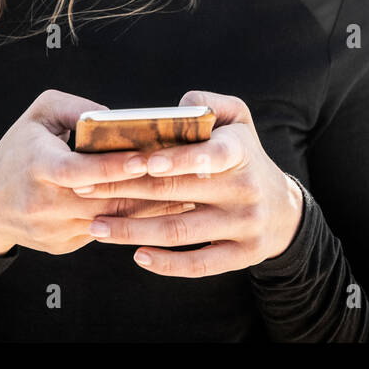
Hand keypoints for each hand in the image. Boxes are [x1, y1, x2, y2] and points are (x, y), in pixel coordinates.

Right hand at [0, 89, 197, 255]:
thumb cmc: (19, 149)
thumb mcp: (38, 115)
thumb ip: (74, 107)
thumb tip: (113, 117)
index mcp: (39, 168)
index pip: (84, 170)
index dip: (117, 165)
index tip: (148, 156)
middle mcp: (47, 203)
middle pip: (106, 199)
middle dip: (148, 188)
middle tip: (186, 175)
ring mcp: (56, 229)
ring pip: (113, 221)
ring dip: (150, 209)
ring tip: (187, 193)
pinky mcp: (64, 245)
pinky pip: (106, 232)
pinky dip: (134, 221)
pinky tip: (163, 210)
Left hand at [71, 90, 304, 276]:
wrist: (283, 209)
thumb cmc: (245, 155)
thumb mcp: (238, 119)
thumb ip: (208, 103)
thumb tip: (176, 110)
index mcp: (241, 151)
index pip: (213, 154)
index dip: (179, 159)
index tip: (142, 162)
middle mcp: (244, 189)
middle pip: (178, 192)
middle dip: (126, 190)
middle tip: (85, 188)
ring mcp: (244, 225)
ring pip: (181, 230)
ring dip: (133, 231)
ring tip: (95, 226)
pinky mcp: (241, 256)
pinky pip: (199, 264)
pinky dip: (167, 264)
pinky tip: (137, 256)